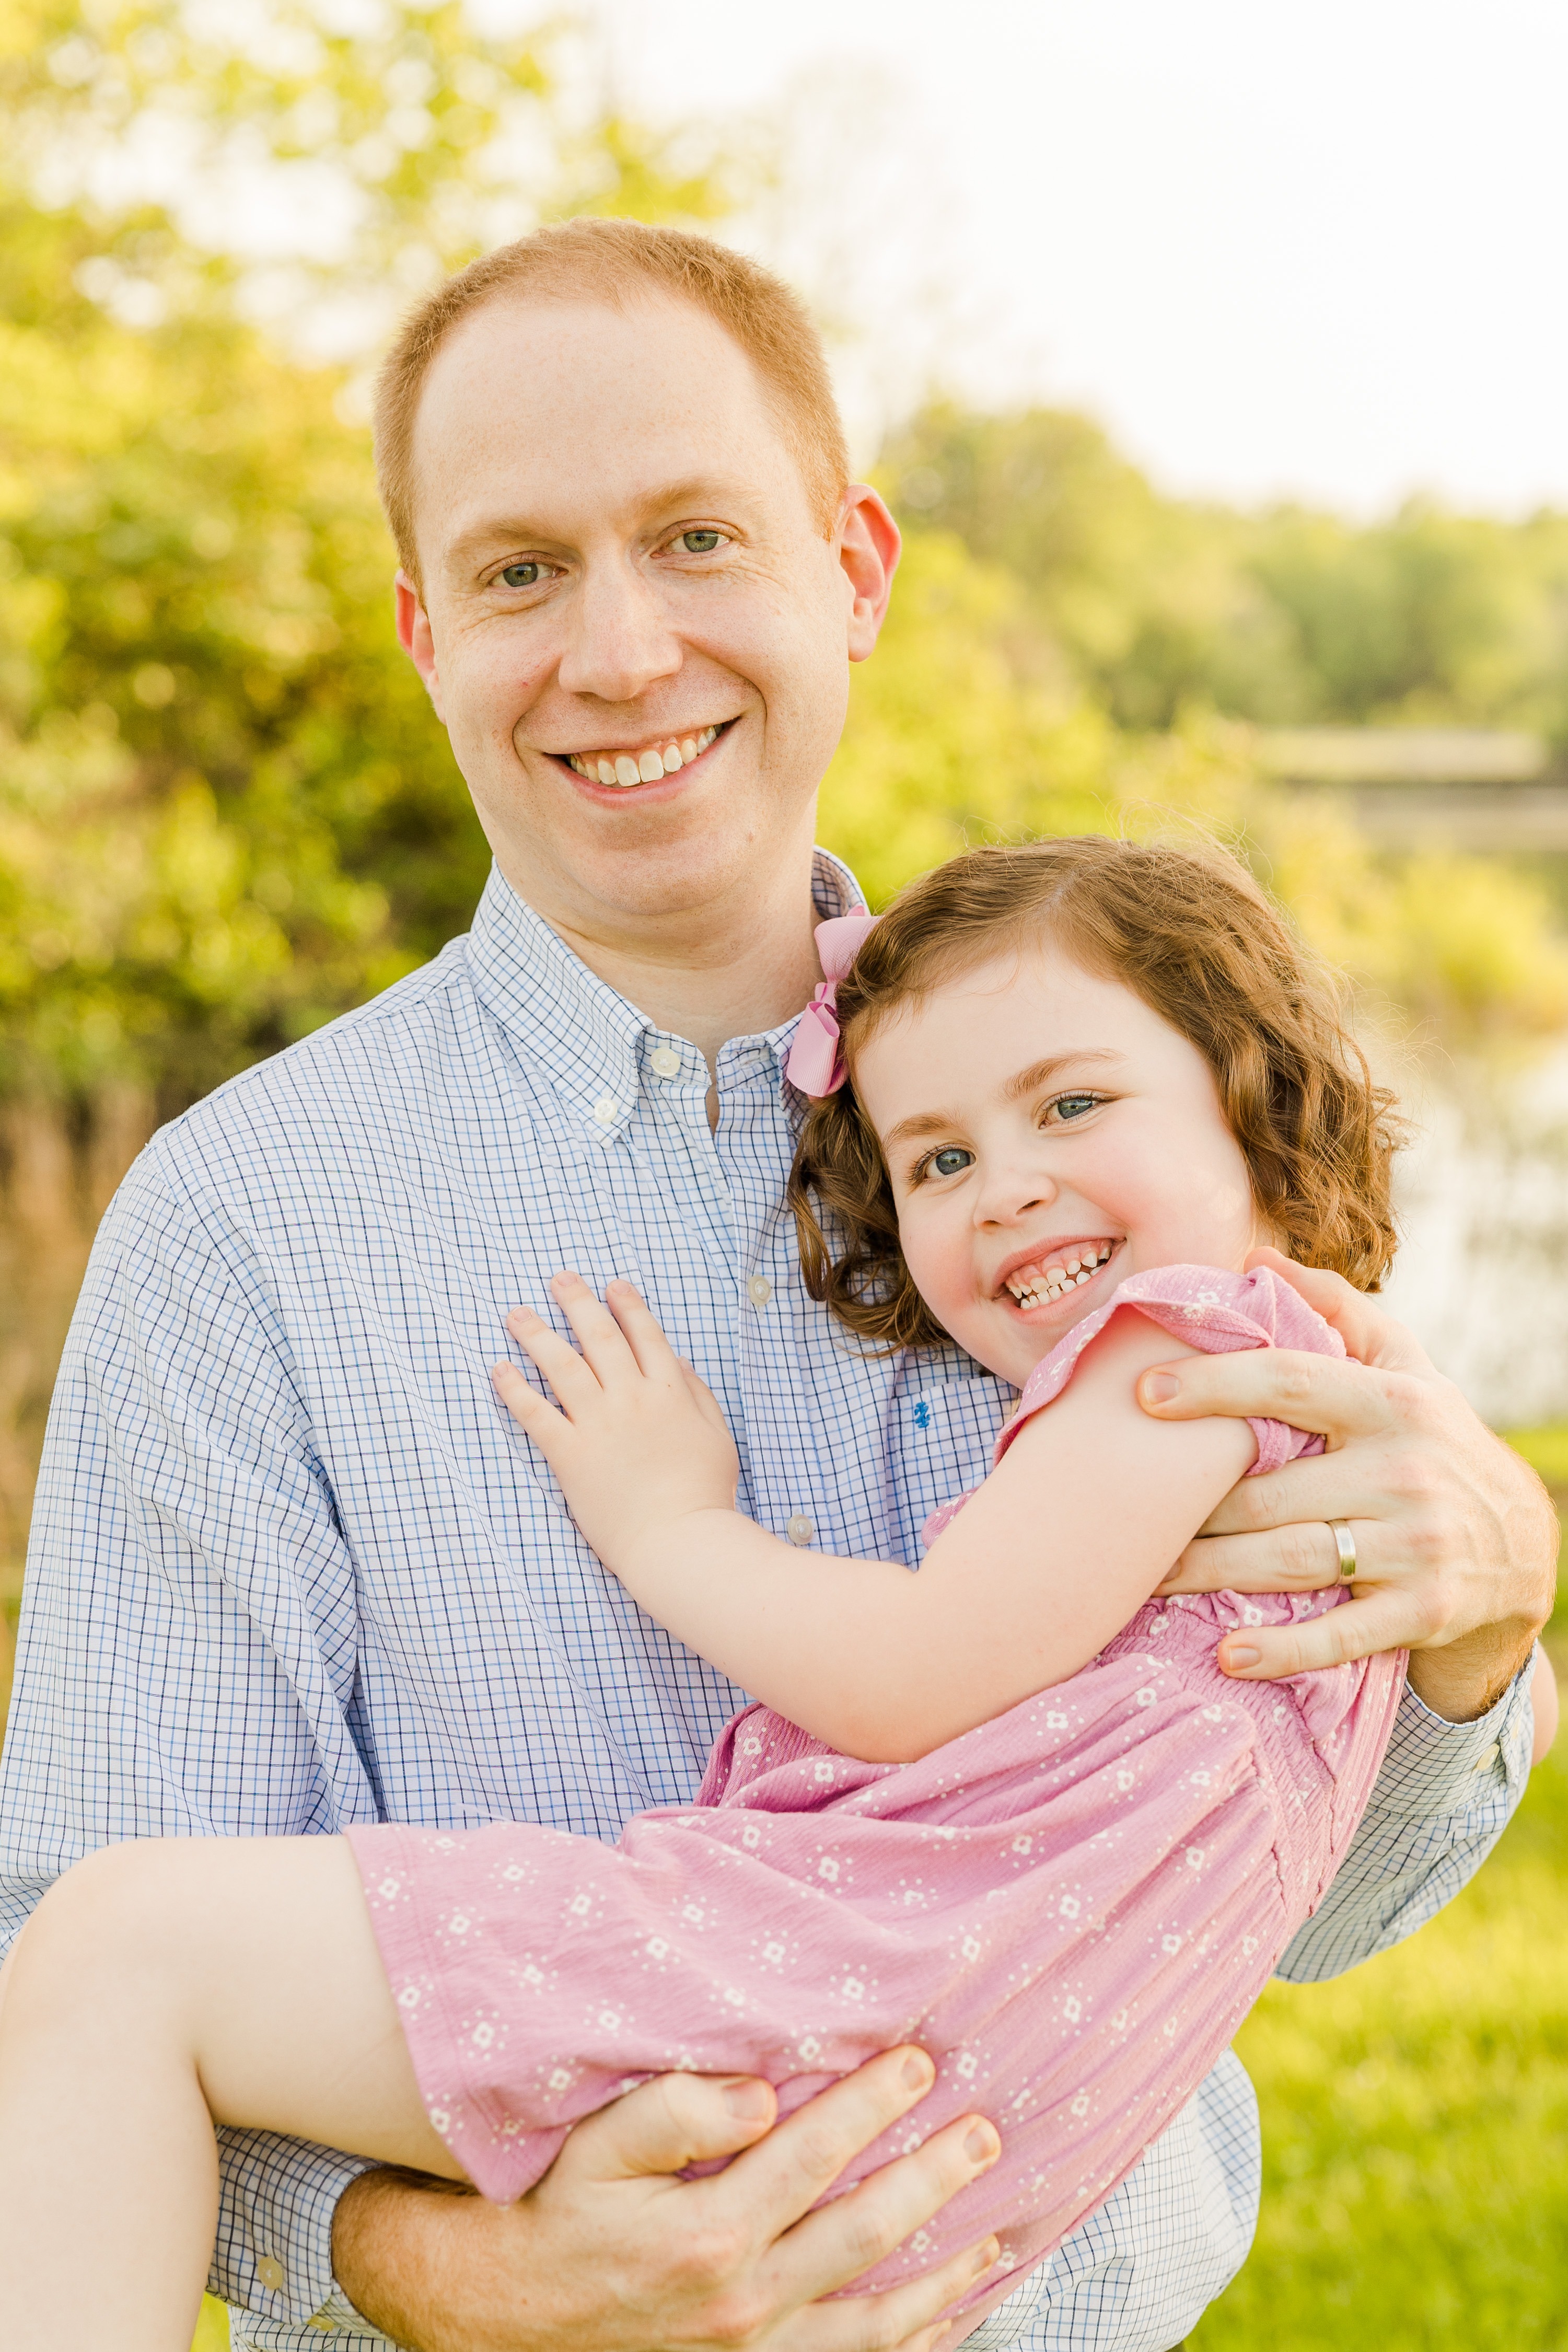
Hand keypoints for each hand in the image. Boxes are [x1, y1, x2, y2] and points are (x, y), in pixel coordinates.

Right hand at [331, 2048, 1002, 2351]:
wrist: (518, 2316)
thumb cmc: (567, 2213)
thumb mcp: (600, 2147)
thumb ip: (676, 2109)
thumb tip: (761, 2092)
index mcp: (708, 2231)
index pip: (813, 2154)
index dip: (871, 2105)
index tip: (919, 2063)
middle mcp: (742, 2300)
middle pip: (863, 2232)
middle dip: (933, 2179)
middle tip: (987, 2133)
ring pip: (875, 2316)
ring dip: (943, 2270)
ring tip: (999, 2229)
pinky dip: (911, 2340)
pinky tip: (949, 2311)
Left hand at [494, 1274, 739, 1574]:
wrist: (679, 1542)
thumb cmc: (704, 1495)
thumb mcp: (718, 1437)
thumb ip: (699, 1395)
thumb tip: (680, 1361)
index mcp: (670, 1392)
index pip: (645, 1335)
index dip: (627, 1306)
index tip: (612, 1286)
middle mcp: (631, 1398)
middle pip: (600, 1337)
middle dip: (577, 1302)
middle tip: (558, 1278)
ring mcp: (598, 1424)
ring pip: (562, 1365)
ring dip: (537, 1334)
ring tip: (515, 1313)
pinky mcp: (570, 1454)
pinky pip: (535, 1413)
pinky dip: (514, 1389)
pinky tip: (498, 1369)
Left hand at [1138, 1249, 1556, 1715]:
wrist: (1524, 1547)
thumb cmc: (1434, 1442)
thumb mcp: (1406, 1367)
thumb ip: (1337, 1309)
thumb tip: (1258, 1259)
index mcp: (1391, 1403)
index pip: (1289, 1382)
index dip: (1213, 1385)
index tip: (1143, 1394)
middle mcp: (1404, 1470)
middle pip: (1268, 1490)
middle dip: (1190, 1508)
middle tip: (1124, 1514)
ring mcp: (1415, 1545)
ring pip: (1287, 1560)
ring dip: (1207, 1575)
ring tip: (1145, 1578)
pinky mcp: (1422, 1611)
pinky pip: (1339, 1634)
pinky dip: (1281, 1650)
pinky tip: (1228, 1656)